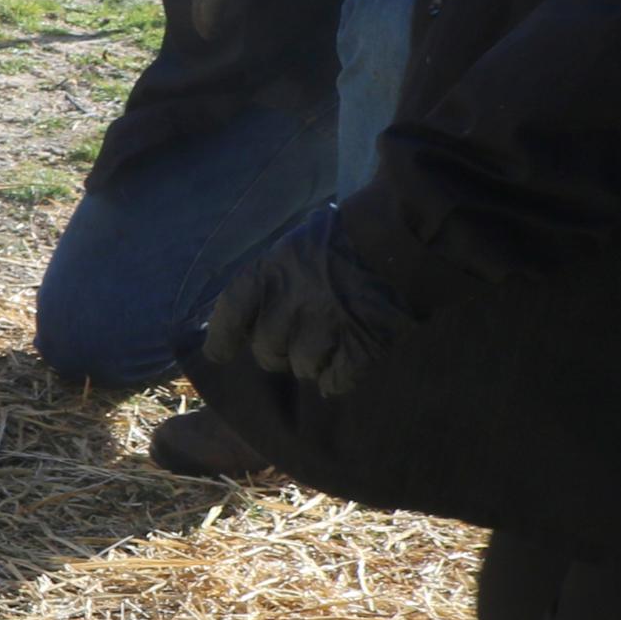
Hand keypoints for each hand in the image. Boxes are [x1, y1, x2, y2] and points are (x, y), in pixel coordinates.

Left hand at [204, 205, 404, 397]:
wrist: (400, 239)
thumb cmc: (340, 239)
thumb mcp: (291, 249)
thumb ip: (268, 282)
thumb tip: (247, 316)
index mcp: (268, 273)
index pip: (230, 315)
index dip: (221, 340)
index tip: (220, 354)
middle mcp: (290, 302)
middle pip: (267, 351)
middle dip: (277, 353)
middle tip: (295, 342)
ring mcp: (327, 326)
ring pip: (303, 368)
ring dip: (312, 364)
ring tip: (327, 347)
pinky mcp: (362, 346)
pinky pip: (338, 379)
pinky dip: (339, 378)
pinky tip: (346, 365)